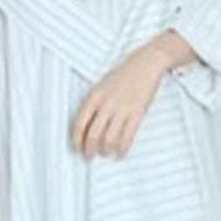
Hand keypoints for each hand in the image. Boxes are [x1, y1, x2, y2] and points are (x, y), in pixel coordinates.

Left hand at [70, 42, 171, 159]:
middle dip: (89, 150)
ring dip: (105, 151)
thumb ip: (93, 104)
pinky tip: (120, 153)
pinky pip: (127, 138)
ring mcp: (122, 110)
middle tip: (89, 156)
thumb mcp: (101, 86)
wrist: (145, 64)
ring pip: (109, 140)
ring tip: (105, 153)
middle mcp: (106, 104)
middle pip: (93, 136)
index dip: (76, 140)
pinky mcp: (136, 114)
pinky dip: (122, 149)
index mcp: (94, 96)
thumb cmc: (122, 75)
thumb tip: (86, 128)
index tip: (76, 148)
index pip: (79, 124)